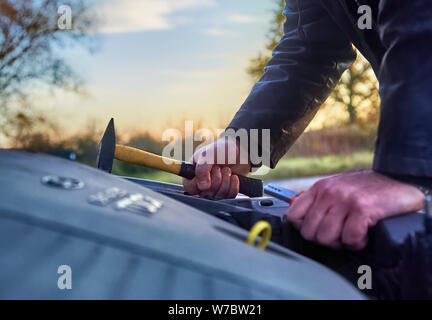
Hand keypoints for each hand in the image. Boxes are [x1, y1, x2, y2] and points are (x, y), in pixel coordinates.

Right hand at [182, 137, 250, 198]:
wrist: (238, 151)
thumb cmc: (221, 149)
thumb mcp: (209, 154)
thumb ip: (202, 169)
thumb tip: (202, 187)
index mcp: (193, 173)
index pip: (189, 187)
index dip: (199, 183)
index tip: (208, 173)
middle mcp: (202, 183)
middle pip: (205, 193)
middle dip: (216, 179)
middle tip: (218, 168)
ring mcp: (214, 189)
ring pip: (218, 195)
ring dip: (225, 180)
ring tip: (226, 170)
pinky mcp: (226, 192)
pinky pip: (229, 196)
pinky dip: (233, 185)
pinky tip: (233, 176)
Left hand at [285, 169, 423, 249]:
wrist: (399, 178)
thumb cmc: (368, 187)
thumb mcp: (337, 188)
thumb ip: (321, 203)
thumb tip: (304, 224)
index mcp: (319, 188)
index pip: (293, 216)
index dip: (304, 229)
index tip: (318, 230)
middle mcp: (328, 192)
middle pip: (309, 232)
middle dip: (324, 240)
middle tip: (339, 235)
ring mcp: (344, 200)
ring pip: (326, 238)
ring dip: (341, 243)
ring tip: (352, 234)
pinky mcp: (361, 209)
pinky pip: (349, 239)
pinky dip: (358, 243)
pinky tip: (364, 235)